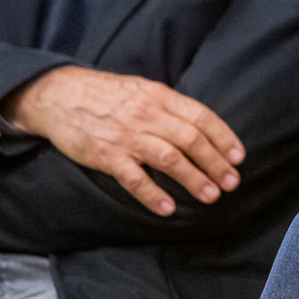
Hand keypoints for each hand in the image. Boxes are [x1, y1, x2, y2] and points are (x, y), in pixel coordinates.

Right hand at [0, 66, 243, 217]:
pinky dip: (153, 195)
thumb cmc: (108, 95)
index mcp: (160, 96)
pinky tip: (169, 208)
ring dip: (194, 179)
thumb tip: (202, 128)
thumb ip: (170, 107)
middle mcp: (148, 115)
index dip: (223, 138)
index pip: (201, 117)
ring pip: (169, 158)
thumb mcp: (144, 90)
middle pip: (191, 139)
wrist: (60, 95)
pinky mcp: (106, 156)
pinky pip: (134, 178)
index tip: (238, 157)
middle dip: (215, 163)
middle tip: (231, 182)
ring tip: (211, 196)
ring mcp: (127, 136)